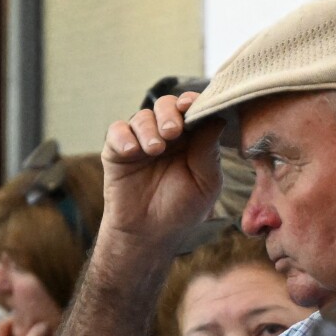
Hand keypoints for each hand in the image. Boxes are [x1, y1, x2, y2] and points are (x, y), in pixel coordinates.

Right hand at [100, 92, 223, 244]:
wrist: (150, 234)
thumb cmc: (182, 209)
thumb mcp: (205, 182)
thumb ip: (209, 151)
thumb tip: (218, 118)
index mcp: (191, 138)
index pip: (192, 110)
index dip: (192, 102)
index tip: (191, 105)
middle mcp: (166, 134)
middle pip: (166, 105)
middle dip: (169, 113)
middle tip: (173, 131)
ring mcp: (141, 140)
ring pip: (142, 117)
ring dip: (148, 129)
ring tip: (155, 149)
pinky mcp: (117, 151)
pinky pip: (117, 132)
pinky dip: (123, 137)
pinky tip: (132, 151)